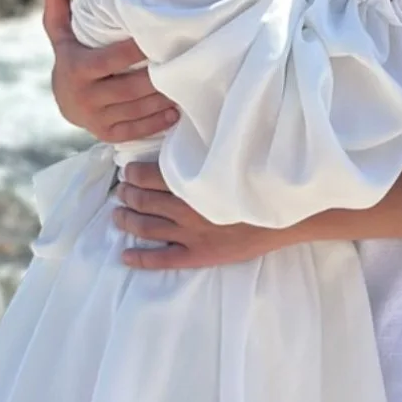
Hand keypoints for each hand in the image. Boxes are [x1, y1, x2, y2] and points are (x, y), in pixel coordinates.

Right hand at [41, 0, 180, 142]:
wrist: (64, 100)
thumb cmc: (70, 54)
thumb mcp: (60, 29)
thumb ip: (58, 0)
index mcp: (76, 69)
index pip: (110, 60)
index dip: (133, 52)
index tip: (156, 39)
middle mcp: (85, 97)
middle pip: (129, 88)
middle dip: (157, 77)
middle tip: (183, 62)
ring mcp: (97, 119)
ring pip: (136, 110)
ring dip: (163, 99)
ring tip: (185, 83)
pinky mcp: (108, 134)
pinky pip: (136, 131)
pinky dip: (157, 123)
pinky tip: (175, 111)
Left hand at [113, 160, 279, 268]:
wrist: (283, 214)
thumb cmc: (257, 181)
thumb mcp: (228, 159)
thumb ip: (202, 153)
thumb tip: (180, 142)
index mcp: (191, 182)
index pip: (150, 176)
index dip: (134, 173)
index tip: (129, 170)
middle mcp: (185, 209)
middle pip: (144, 201)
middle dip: (128, 194)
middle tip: (122, 191)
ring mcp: (189, 234)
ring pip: (146, 227)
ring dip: (127, 221)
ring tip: (117, 215)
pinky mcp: (197, 255)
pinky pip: (162, 259)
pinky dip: (140, 258)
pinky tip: (125, 256)